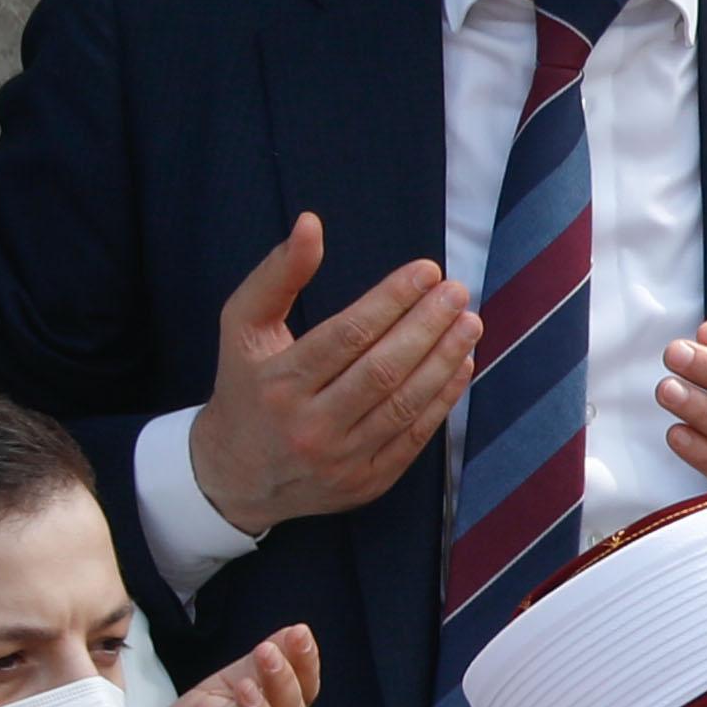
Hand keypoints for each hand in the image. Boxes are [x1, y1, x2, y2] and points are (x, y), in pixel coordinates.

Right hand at [187, 213, 479, 539]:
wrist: (237, 475)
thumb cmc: (245, 387)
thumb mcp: (243, 326)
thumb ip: (277, 274)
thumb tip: (310, 223)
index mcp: (279, 383)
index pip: (348, 336)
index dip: (392, 300)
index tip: (427, 270)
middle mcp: (309, 425)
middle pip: (382, 371)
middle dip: (427, 326)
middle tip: (458, 292)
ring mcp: (341, 460)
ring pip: (404, 405)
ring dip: (443, 361)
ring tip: (469, 323)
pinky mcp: (367, 482)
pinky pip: (413, 438)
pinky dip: (442, 400)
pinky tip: (460, 365)